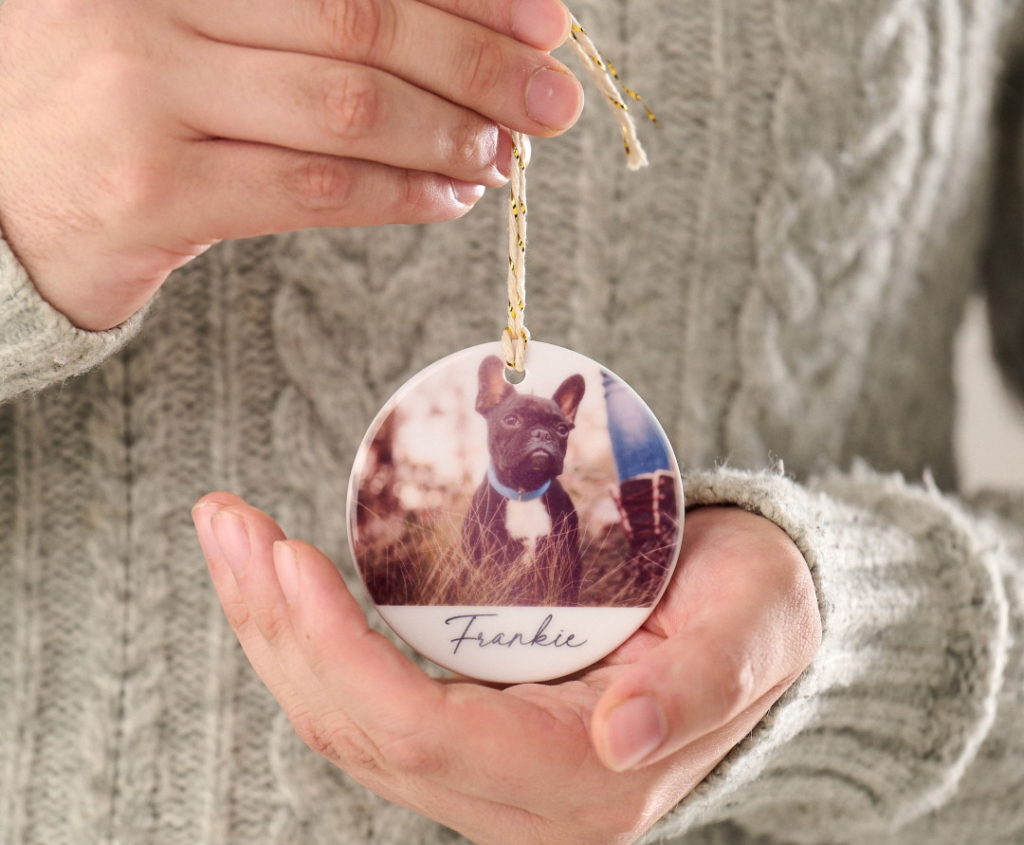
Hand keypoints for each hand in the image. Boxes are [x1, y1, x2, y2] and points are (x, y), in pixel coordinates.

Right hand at [0, 0, 578, 329]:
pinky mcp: (154, 193)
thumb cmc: (106, 91)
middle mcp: (152, 2)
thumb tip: (437, 30)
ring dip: (447, 132)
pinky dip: (395, 193)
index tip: (539, 17)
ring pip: (343, 109)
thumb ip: (288, 17)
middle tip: (551, 96)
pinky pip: (309, 190)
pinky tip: (448, 195)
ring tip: (507, 152)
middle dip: (475, 62)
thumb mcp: (183, 17)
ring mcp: (145, 95)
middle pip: (357, 23)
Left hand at [192, 496, 820, 844]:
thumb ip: (696, 684)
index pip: (425, 736)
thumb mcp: (751, 623)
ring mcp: (496, 790)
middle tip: (226, 524)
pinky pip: (366, 714)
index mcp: (590, 787)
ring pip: (347, 730)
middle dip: (278, 633)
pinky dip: (311, 646)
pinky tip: (278, 584)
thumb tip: (619, 737)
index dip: (337, 654)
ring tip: (232, 538)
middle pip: (362, 737)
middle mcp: (531, 810)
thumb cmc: (758, 607)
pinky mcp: (476, 754)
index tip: (283, 559)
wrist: (760, 625)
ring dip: (276, 636)